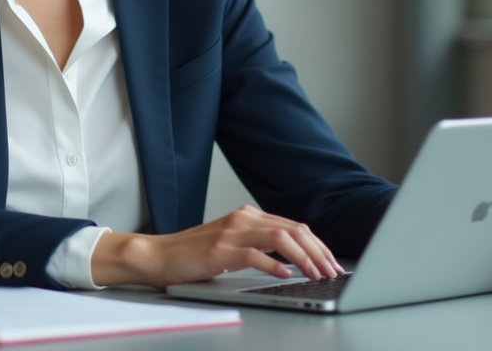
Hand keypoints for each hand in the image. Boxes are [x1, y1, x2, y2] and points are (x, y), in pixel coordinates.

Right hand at [91, 204, 344, 287]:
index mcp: (248, 216)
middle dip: (318, 252)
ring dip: (304, 258)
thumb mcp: (233, 244)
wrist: (159, 255)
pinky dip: (274, 266)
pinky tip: (287, 276)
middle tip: (332, 271)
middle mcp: (243, 219)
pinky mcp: (219, 251)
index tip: (332, 262)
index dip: (317, 245)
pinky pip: (254, 255)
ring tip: (317, 274)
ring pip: (279, 239)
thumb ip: (260, 245)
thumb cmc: (195, 254)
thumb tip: (296, 260)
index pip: (294, 226)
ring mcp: (231, 233)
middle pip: (293, 230)